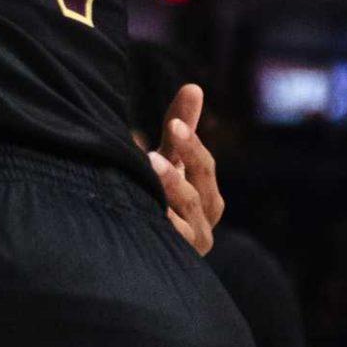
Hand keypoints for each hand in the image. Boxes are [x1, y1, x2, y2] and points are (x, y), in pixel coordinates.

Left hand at [150, 81, 223, 253]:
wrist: (149, 249)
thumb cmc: (161, 192)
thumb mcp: (170, 160)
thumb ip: (182, 127)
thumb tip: (194, 86)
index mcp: (208, 196)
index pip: (204, 167)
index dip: (190, 145)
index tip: (174, 124)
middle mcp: (205, 222)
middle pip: (196, 194)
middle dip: (177, 172)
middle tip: (152, 156)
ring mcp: (189, 245)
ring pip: (182, 221)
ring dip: (166, 198)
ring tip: (147, 177)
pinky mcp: (173, 260)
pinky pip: (166, 244)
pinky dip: (157, 227)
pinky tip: (138, 214)